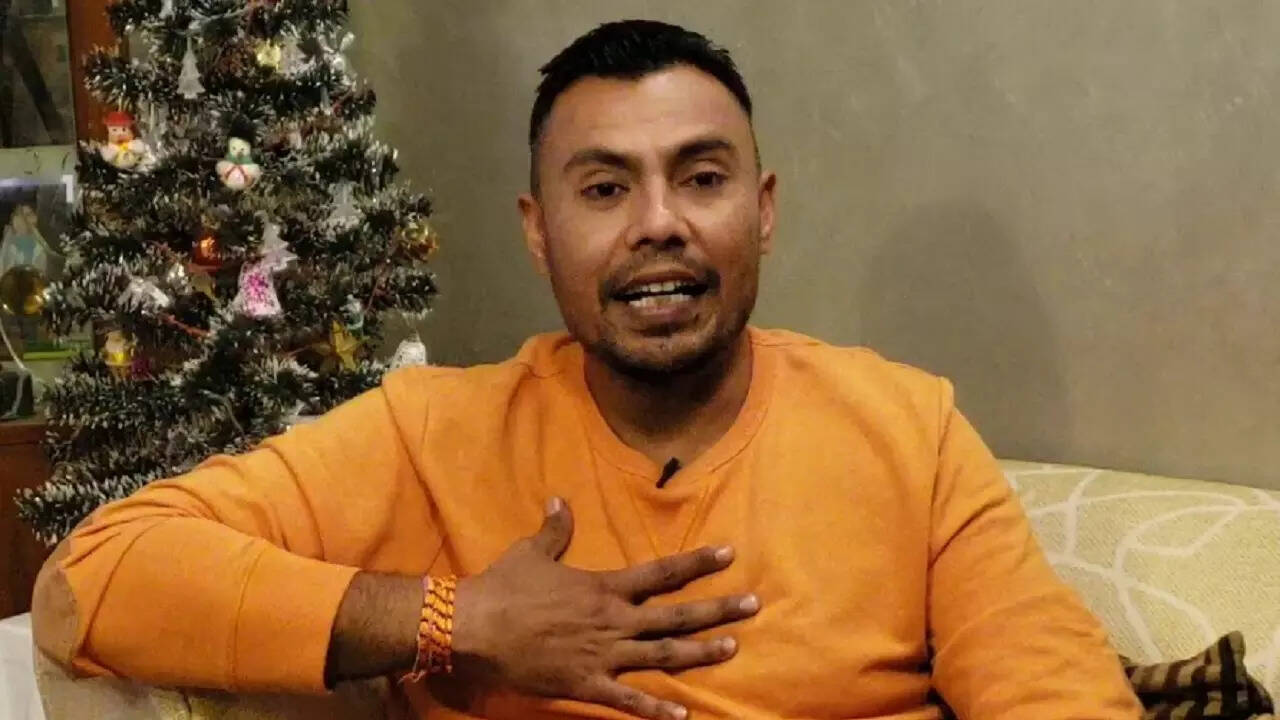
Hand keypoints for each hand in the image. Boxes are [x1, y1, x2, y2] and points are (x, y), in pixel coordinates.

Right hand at [449, 497, 758, 719]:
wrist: (474, 628)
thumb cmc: (503, 588)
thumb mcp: (532, 553)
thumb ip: (555, 530)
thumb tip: (559, 501)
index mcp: (604, 587)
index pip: (662, 572)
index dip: (697, 563)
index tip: (729, 553)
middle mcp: (613, 621)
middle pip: (676, 616)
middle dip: (717, 610)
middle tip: (753, 604)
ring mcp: (604, 655)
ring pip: (663, 655)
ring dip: (701, 652)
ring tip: (733, 647)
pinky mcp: (587, 684)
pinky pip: (628, 701)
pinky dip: (656, 710)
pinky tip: (683, 716)